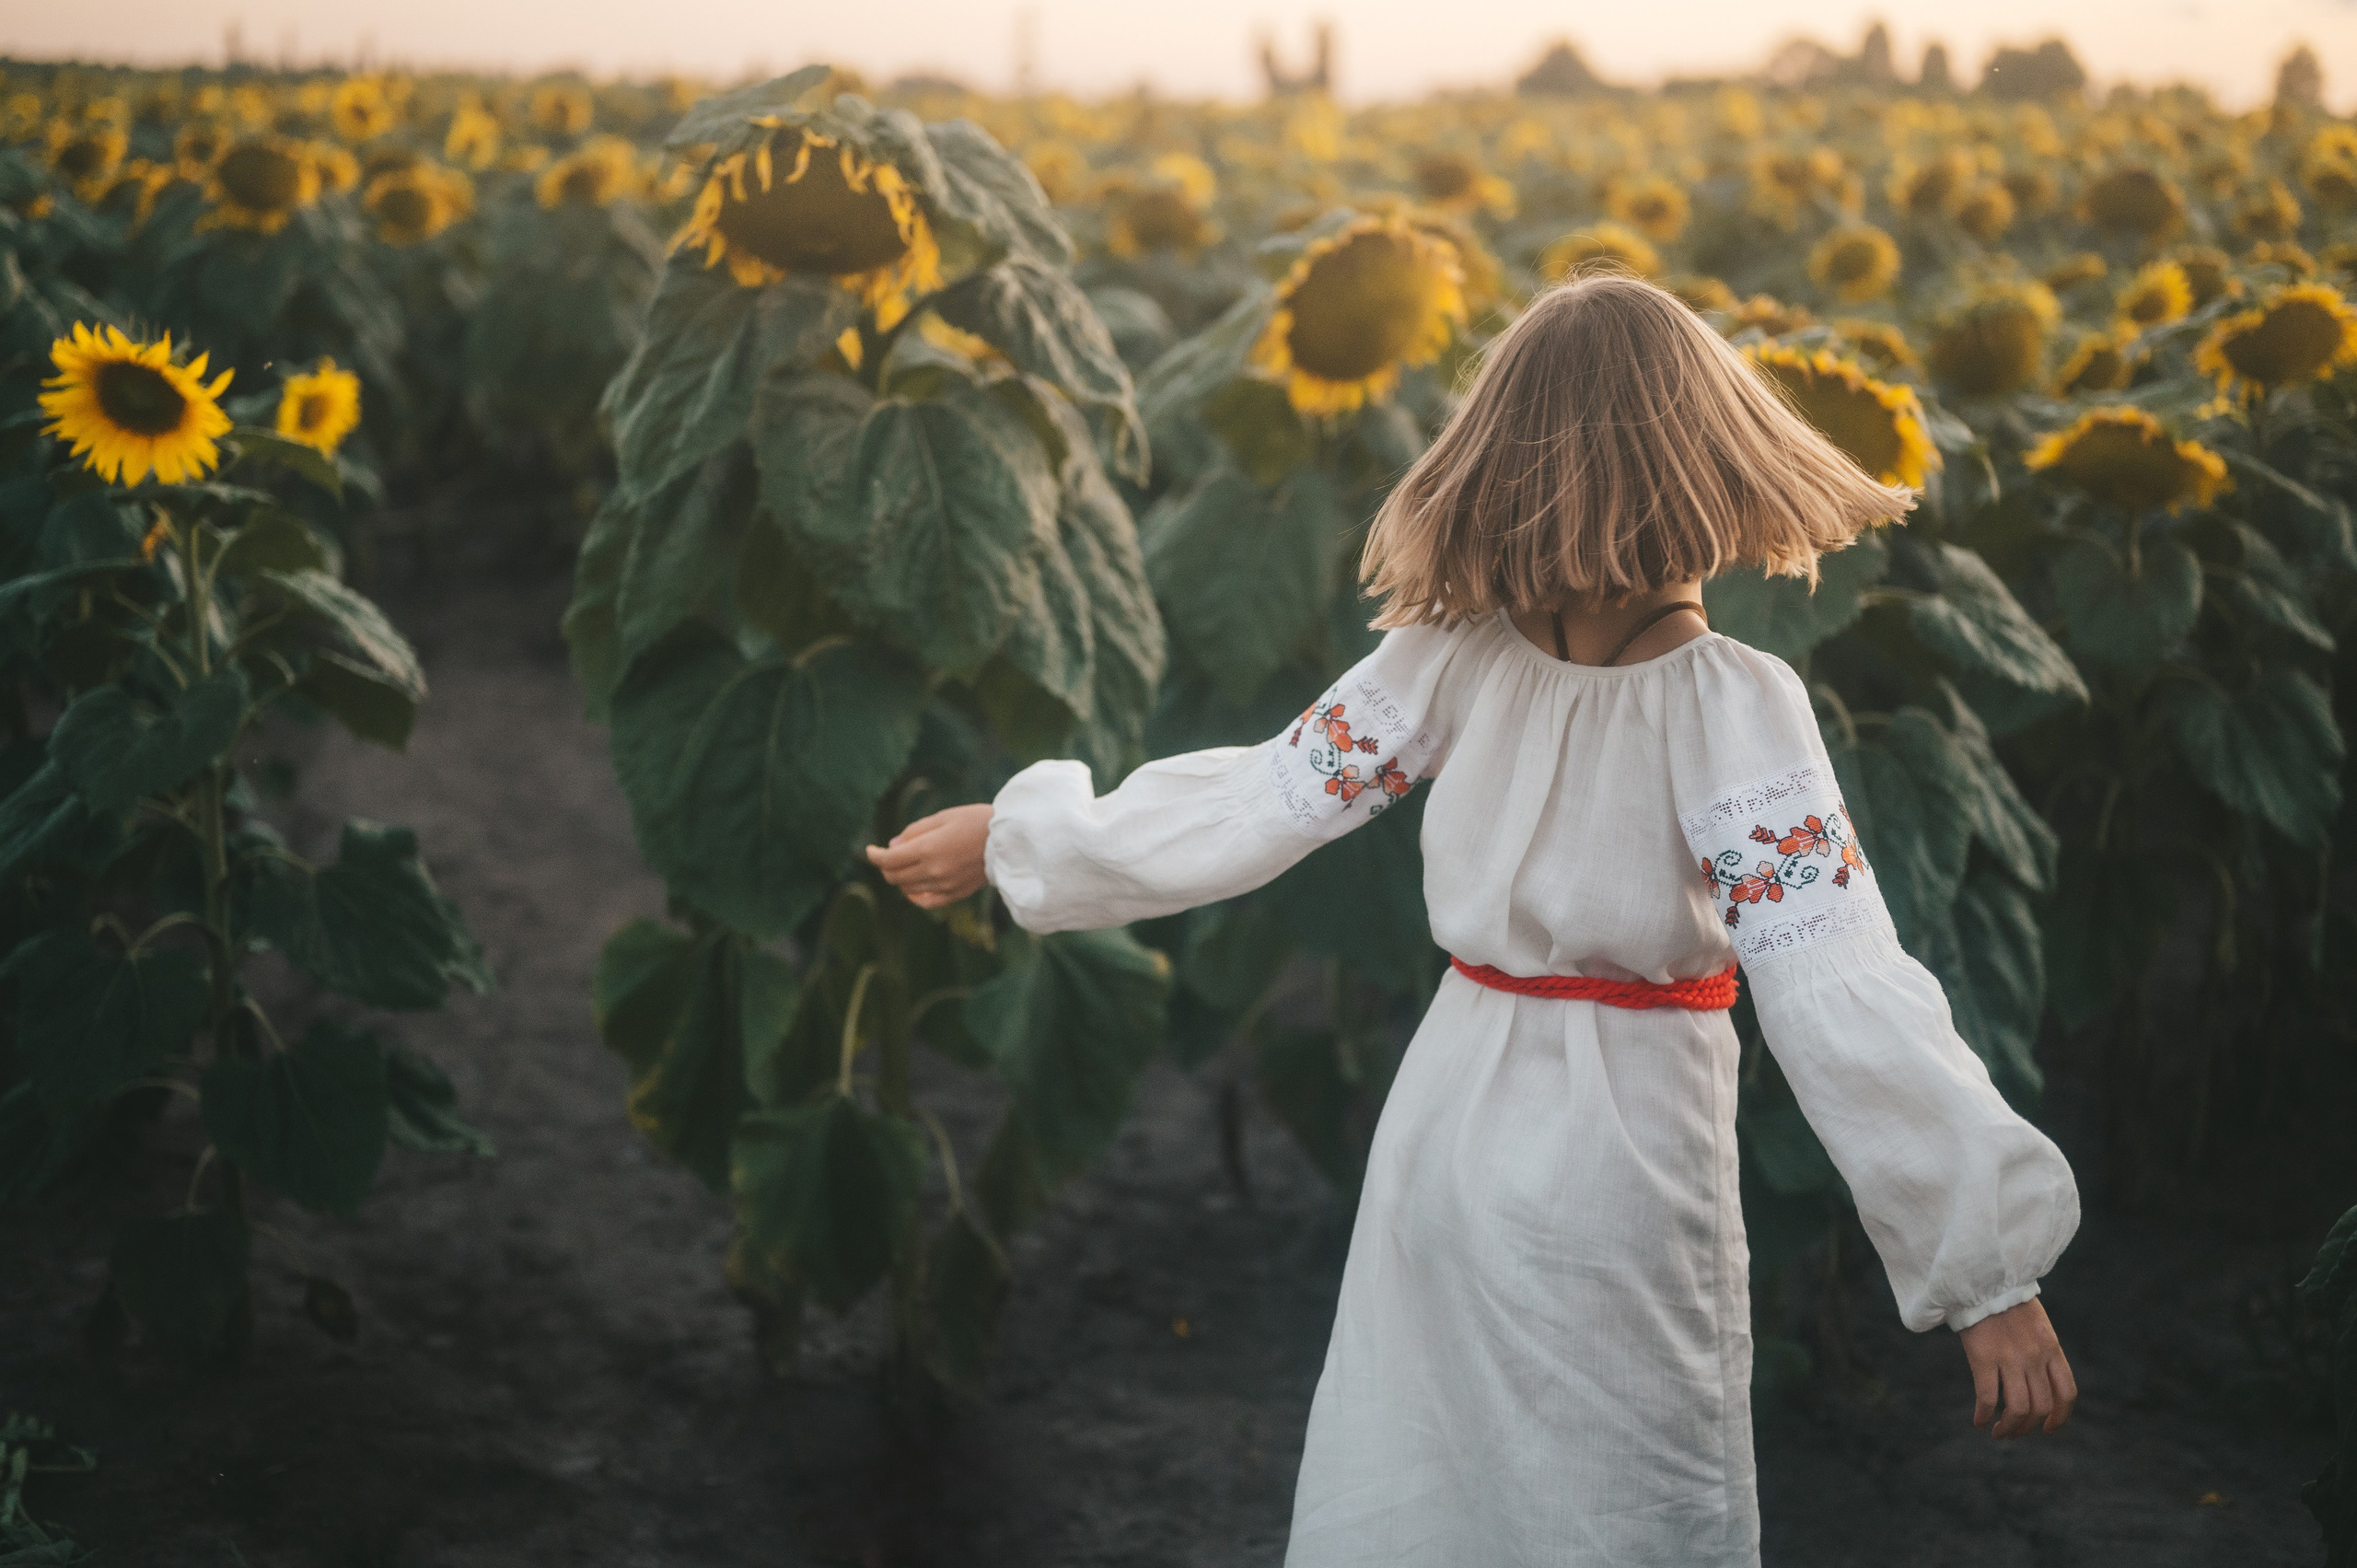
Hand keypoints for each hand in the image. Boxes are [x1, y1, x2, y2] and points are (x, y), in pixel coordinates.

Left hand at [864, 804, 993, 909]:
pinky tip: (913, 887)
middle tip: (887, 856)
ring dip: (899, 878)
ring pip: (907, 889)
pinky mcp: (956, 893)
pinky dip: (914, 896)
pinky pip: (926, 902)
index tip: (870, 850)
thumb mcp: (943, 817)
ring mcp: (944, 885)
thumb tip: (892, 846)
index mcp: (928, 848)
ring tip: (903, 866)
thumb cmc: (977, 821)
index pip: (889, 859)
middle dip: (885, 866)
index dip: (874, 855)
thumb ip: (914, 831)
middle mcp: (933, 870)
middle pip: (894, 876)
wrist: (1010, 840)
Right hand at [1956, 1296, 2075, 1437]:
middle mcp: (2035, 1357)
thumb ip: (2041, 1353)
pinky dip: (1983, 1415)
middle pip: (2041, 1407)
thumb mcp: (2037, 1326)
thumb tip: (2038, 1384)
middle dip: (2028, 1427)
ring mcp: (2010, 1358)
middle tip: (2013, 1432)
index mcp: (2052, 1349)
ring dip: (2009, 1428)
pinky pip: (1987, 1397)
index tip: (2047, 1429)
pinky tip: (1979, 1421)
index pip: (2066, 1393)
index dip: (2060, 1418)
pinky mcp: (1984, 1357)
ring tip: (1999, 1432)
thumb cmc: (2006, 1301)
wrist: (1983, 1280)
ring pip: (2017, 1409)